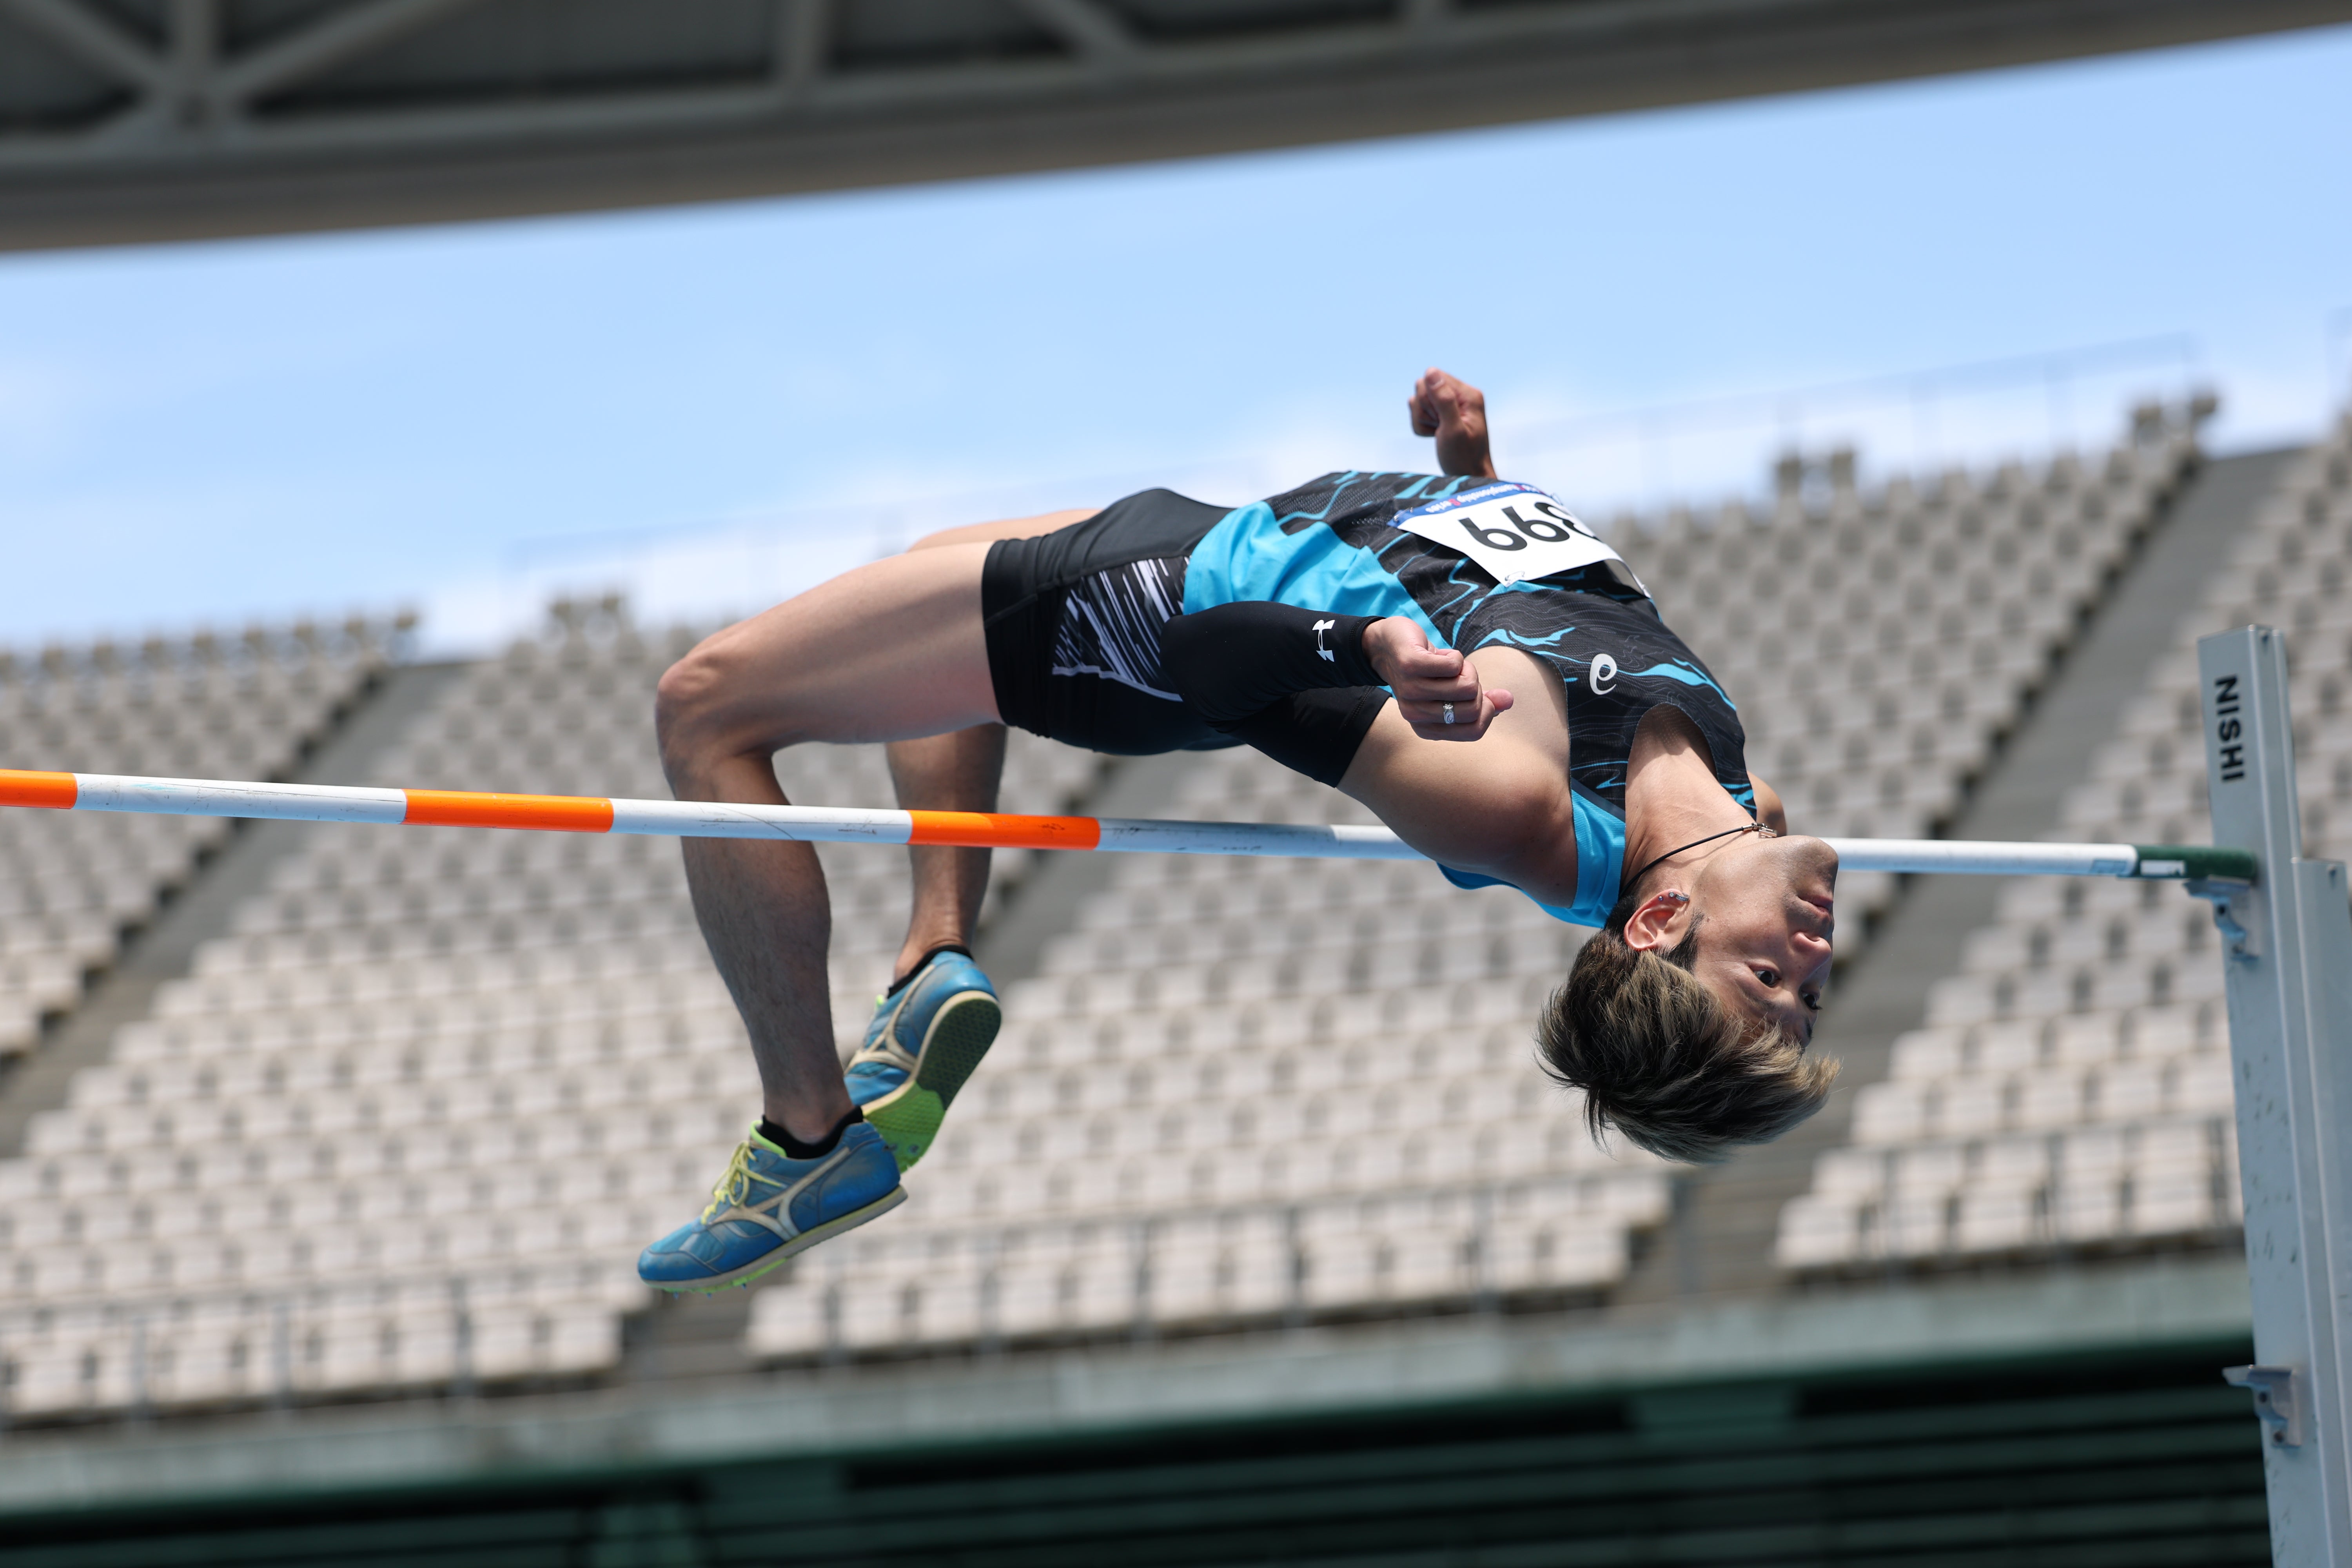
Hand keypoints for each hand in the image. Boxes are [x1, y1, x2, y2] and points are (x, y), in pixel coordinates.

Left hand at [1364, 617, 1513, 739]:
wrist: (1388, 644)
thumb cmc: (1426, 670)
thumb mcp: (1453, 688)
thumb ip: (1481, 699)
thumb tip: (1508, 700)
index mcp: (1426, 728)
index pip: (1474, 730)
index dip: (1486, 709)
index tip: (1476, 693)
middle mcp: (1416, 715)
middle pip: (1473, 708)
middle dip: (1476, 686)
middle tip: (1457, 675)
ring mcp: (1411, 691)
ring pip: (1466, 686)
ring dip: (1464, 668)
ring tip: (1446, 664)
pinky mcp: (1410, 665)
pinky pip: (1454, 664)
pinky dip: (1455, 655)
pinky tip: (1437, 654)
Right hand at [1407, 368, 1497, 478]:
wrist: (1468, 478)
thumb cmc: (1464, 458)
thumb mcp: (1453, 429)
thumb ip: (1443, 400)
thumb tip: (1431, 371)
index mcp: (1468, 394)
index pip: (1433, 377)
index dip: (1428, 399)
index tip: (1440, 420)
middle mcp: (1460, 396)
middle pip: (1423, 388)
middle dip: (1424, 411)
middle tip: (1439, 428)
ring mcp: (1451, 406)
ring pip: (1418, 402)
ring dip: (1422, 421)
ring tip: (1437, 435)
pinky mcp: (1442, 415)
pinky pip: (1419, 414)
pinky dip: (1422, 428)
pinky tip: (1435, 437)